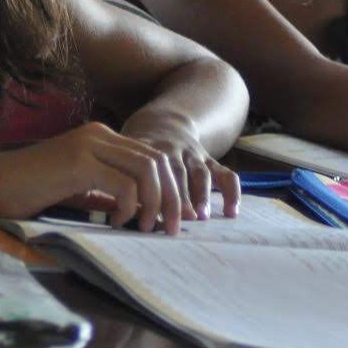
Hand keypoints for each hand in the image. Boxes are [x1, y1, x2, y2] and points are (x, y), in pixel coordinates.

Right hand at [0, 121, 197, 232]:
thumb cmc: (28, 190)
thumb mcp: (77, 189)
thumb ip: (106, 193)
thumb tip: (138, 210)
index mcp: (101, 137)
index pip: (153, 157)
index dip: (172, 188)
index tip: (176, 217)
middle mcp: (99, 134)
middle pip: (158, 161)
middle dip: (172, 197)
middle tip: (173, 228)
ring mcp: (89, 145)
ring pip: (148, 170)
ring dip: (156, 202)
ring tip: (146, 227)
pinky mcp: (79, 162)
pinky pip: (124, 184)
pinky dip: (129, 207)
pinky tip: (116, 221)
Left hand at [120, 107, 240, 221]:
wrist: (164, 122)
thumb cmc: (137, 151)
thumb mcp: (123, 155)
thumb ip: (120, 179)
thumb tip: (116, 215)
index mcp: (146, 148)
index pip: (148, 172)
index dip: (147, 196)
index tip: (146, 220)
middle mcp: (172, 149)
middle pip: (175, 174)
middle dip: (175, 201)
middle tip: (173, 226)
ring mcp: (193, 154)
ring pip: (199, 173)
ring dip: (201, 195)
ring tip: (200, 217)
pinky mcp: (210, 159)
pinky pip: (225, 173)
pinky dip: (231, 192)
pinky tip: (232, 212)